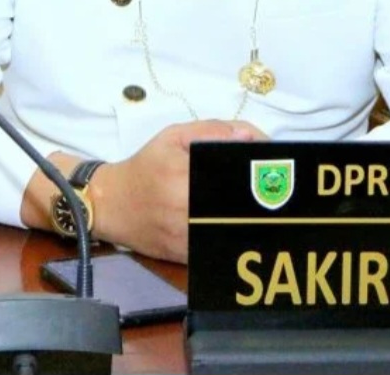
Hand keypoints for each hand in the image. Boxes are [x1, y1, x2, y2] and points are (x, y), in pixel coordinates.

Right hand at [93, 120, 266, 261]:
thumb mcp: (173, 137)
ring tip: (269, 208)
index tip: (277, 167)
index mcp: (184, 176)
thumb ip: (212, 131)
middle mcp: (186, 210)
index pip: (234, 173)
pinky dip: (236, 237)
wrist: (111, 204)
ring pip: (232, 230)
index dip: (260, 172)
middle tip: (277, 189)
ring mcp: (187, 238)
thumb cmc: (146, 166)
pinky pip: (219, 248)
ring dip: (253, 220)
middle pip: (238, 207)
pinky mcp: (186, 257)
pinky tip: (247, 226)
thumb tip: (249, 138)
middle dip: (262, 198)